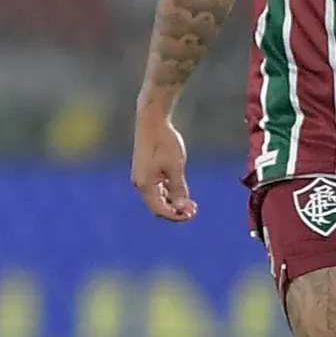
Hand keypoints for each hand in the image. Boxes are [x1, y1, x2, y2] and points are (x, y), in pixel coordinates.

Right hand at [131, 104, 195, 220]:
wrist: (152, 120)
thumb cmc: (163, 142)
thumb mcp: (176, 167)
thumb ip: (179, 190)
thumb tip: (183, 208)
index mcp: (145, 185)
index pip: (160, 210)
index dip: (176, 216)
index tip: (192, 214)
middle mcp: (141, 184)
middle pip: (158, 206)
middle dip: (176, 210)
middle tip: (194, 209)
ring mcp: (142, 177)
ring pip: (158, 197)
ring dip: (174, 202)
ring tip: (191, 202)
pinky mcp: (146, 171)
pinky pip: (157, 188)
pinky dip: (169, 192)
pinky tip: (181, 190)